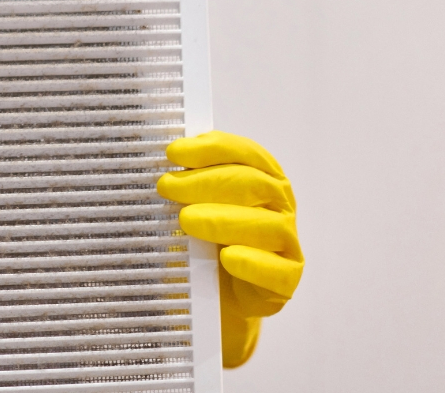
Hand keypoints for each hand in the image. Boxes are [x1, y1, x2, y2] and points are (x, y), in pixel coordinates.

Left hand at [156, 131, 302, 367]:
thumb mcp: (190, 206)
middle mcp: (279, 207)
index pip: (245, 153)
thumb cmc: (203, 242)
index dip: (210, 148)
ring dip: (223, 219)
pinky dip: (253, 262)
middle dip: (207, 181)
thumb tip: (158, 164)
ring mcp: (287, 245)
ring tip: (185, 219)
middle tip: (168, 186)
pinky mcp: (286, 282)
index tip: (172, 153)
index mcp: (263, 178)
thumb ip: (184, 184)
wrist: (213, 295)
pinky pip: (278, 272)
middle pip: (255, 184)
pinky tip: (226, 257)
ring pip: (268, 226)